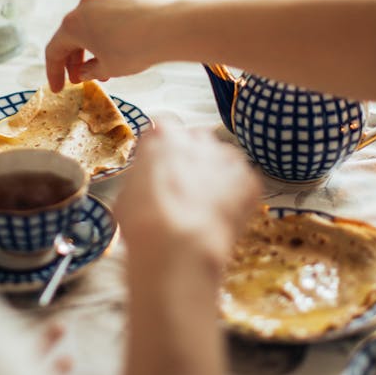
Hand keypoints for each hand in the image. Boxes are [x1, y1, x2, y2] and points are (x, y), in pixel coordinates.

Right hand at [45, 0, 168, 91]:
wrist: (169, 27)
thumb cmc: (135, 50)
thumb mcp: (108, 69)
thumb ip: (90, 71)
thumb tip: (84, 71)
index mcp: (73, 24)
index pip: (55, 51)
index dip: (54, 72)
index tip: (58, 87)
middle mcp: (86, 5)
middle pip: (73, 34)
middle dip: (76, 59)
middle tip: (81, 77)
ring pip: (93, 22)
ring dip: (95, 43)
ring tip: (106, 63)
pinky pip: (112, 12)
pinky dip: (112, 29)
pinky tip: (124, 42)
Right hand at [114, 121, 260, 275]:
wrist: (180, 247)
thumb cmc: (145, 223)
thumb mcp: (127, 195)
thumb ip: (142, 177)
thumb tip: (147, 185)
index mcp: (162, 136)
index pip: (163, 127)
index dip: (162, 147)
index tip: (160, 163)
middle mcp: (197, 138)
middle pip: (197, 139)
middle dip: (192, 157)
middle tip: (184, 186)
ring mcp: (226, 157)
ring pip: (223, 158)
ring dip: (216, 174)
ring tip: (205, 204)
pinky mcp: (248, 179)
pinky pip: (243, 181)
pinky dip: (236, 194)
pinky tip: (221, 214)